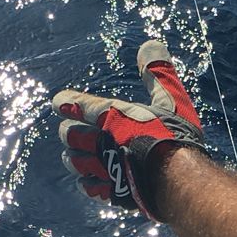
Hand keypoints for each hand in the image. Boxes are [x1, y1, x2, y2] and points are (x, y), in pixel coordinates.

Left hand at [53, 38, 204, 218]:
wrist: (178, 179)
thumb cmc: (175, 136)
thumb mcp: (172, 99)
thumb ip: (158, 73)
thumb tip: (150, 44)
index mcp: (112, 115)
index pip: (78, 106)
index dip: (66, 103)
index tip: (59, 103)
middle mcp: (101, 141)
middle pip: (70, 135)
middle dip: (69, 133)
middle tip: (69, 131)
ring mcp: (104, 169)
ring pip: (75, 163)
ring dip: (74, 158)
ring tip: (74, 157)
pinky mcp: (111, 192)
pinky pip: (89, 187)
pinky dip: (87, 182)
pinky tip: (89, 181)